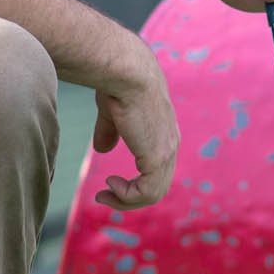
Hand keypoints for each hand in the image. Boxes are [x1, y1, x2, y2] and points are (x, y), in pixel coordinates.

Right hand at [89, 43, 178, 209]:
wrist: (126, 72)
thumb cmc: (118, 84)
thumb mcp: (113, 112)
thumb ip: (110, 132)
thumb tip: (102, 149)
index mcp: (164, 133)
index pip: (158, 169)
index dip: (135, 182)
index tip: (110, 183)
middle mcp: (170, 144)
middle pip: (158, 185)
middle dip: (130, 197)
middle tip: (104, 196)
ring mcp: (167, 151)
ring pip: (154, 193)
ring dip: (126, 200)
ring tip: (104, 195)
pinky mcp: (158, 156)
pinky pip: (147, 192)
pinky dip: (127, 196)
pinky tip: (110, 184)